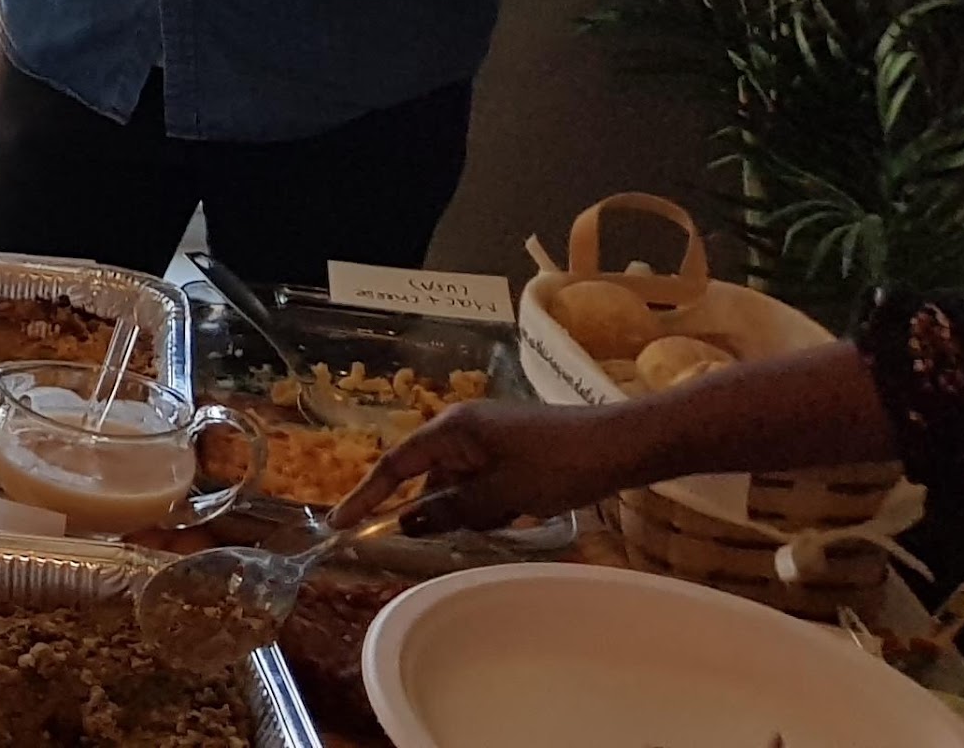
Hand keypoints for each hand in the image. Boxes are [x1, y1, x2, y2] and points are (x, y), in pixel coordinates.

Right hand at [330, 398, 645, 534]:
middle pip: (427, 475)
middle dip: (435, 509)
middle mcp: (463, 428)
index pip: (395, 464)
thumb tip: (407, 523)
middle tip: (454, 534)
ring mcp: (489, 438)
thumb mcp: (501, 495)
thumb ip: (450, 511)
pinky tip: (516, 516)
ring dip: (469, 509)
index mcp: (452, 429)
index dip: (366, 495)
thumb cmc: (559, 464)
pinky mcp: (512, 450)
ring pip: (458, 484)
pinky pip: (482, 482)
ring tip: (504, 521)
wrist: (624, 445)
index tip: (339, 523)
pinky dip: (489, 503)